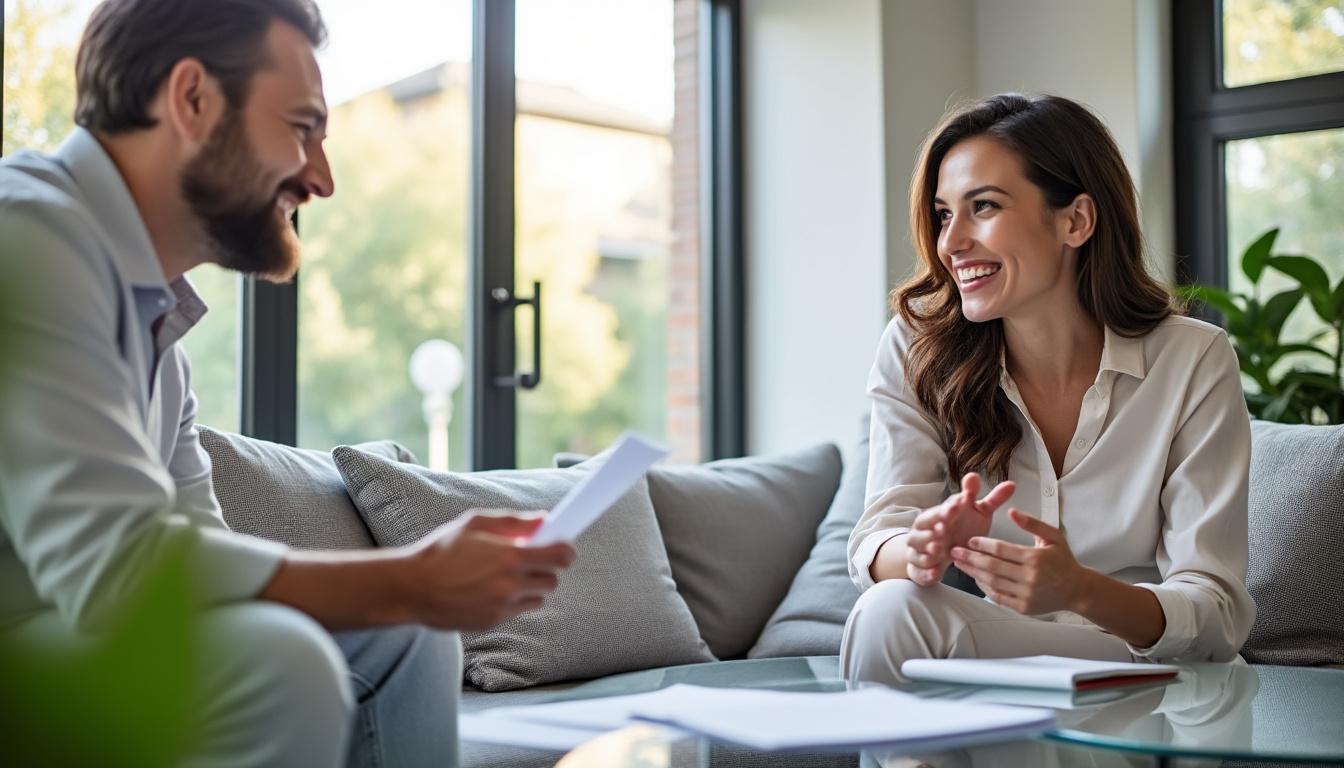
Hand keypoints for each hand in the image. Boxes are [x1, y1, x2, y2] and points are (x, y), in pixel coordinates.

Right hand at [403, 509, 575, 630]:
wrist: (412, 588)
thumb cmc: (441, 551)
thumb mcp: (475, 523)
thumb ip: (514, 521)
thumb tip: (543, 520)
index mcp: (510, 556)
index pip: (560, 557)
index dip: (566, 551)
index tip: (564, 547)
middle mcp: (511, 585)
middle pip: (553, 580)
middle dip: (545, 569)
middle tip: (528, 560)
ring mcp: (503, 607)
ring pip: (538, 598)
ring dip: (530, 587)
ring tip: (507, 576)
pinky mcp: (493, 622)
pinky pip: (518, 611)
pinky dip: (513, 601)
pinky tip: (490, 590)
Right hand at [904, 473, 1014, 585]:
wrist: (940, 551)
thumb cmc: (961, 527)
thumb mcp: (978, 514)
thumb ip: (992, 500)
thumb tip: (1012, 484)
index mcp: (940, 513)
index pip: (941, 507)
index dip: (949, 507)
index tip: (959, 504)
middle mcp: (927, 528)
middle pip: (923, 525)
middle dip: (933, 526)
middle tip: (944, 528)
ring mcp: (921, 547)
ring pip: (916, 546)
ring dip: (926, 547)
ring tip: (937, 550)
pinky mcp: (920, 566)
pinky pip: (918, 569)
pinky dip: (925, 571)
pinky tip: (936, 572)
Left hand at [950, 508, 1087, 613]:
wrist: (1077, 590)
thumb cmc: (1063, 561)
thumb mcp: (1053, 536)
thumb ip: (1032, 523)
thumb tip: (1011, 512)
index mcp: (1035, 558)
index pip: (1002, 549)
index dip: (983, 544)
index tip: (969, 540)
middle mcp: (1030, 577)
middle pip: (992, 566)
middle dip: (970, 558)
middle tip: (955, 551)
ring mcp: (1026, 594)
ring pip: (993, 582)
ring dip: (973, 573)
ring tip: (960, 564)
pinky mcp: (1023, 607)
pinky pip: (998, 597)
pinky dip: (985, 588)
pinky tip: (976, 579)